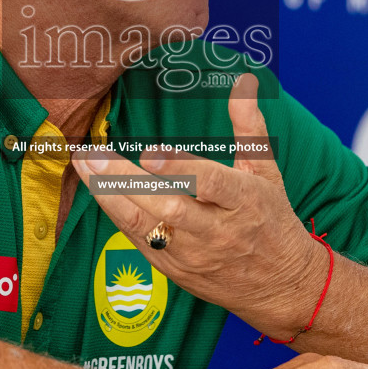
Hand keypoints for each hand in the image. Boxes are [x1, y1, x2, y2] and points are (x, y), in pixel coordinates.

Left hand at [72, 73, 326, 339]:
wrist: (283, 287)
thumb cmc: (272, 220)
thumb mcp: (266, 172)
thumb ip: (248, 126)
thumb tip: (243, 81)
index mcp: (245, 201)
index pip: (209, 184)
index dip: (179, 168)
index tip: (149, 152)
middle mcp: (219, 231)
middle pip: (169, 205)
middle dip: (125, 180)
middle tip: (93, 155)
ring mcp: (194, 255)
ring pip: (147, 227)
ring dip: (110, 197)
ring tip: (84, 167)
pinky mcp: (176, 271)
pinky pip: (140, 242)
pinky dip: (118, 216)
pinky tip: (98, 191)